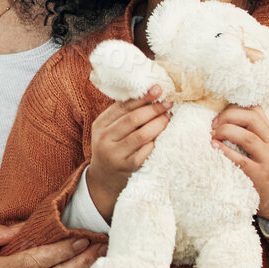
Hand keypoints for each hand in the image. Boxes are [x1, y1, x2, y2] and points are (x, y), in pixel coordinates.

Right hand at [86, 86, 170, 219]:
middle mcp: (104, 139)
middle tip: (168, 104)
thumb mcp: (110, 129)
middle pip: (133, 119)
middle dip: (154, 110)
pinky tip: (162, 137)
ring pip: (142, 135)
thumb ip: (124, 114)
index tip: (159, 90)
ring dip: (159, 124)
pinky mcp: (127, 167)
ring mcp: (115, 154)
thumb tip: (152, 94)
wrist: (104, 177)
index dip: (143, 97)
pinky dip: (156, 142)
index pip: (123, 107)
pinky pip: (146, 151)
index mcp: (100, 125)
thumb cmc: (113, 147)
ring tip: (168, 118)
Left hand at [212, 106, 268, 223]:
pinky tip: (214, 148)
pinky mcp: (258, 176)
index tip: (218, 117)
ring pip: (247, 137)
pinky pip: (241, 161)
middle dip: (228, 117)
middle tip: (213, 125)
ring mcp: (266, 160)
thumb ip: (249, 133)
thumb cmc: (263, 169)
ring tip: (212, 135)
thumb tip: (222, 119)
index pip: (255, 111)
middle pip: (251, 119)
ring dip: (226, 131)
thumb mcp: (263, 148)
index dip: (234, 109)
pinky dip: (225, 152)